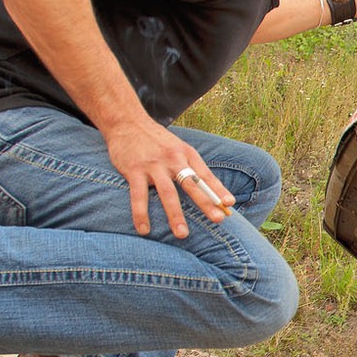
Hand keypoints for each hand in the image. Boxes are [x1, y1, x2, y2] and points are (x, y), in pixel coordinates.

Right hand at [104, 121, 233, 237]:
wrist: (127, 122)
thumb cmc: (157, 141)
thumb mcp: (179, 148)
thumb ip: (192, 168)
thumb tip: (212, 192)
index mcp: (186, 154)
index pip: (205, 175)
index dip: (218, 190)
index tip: (229, 204)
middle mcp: (173, 159)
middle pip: (191, 184)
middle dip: (205, 202)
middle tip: (217, 220)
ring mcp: (153, 165)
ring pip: (167, 193)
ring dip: (175, 215)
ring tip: (182, 234)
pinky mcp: (134, 170)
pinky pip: (138, 196)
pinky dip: (141, 214)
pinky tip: (144, 230)